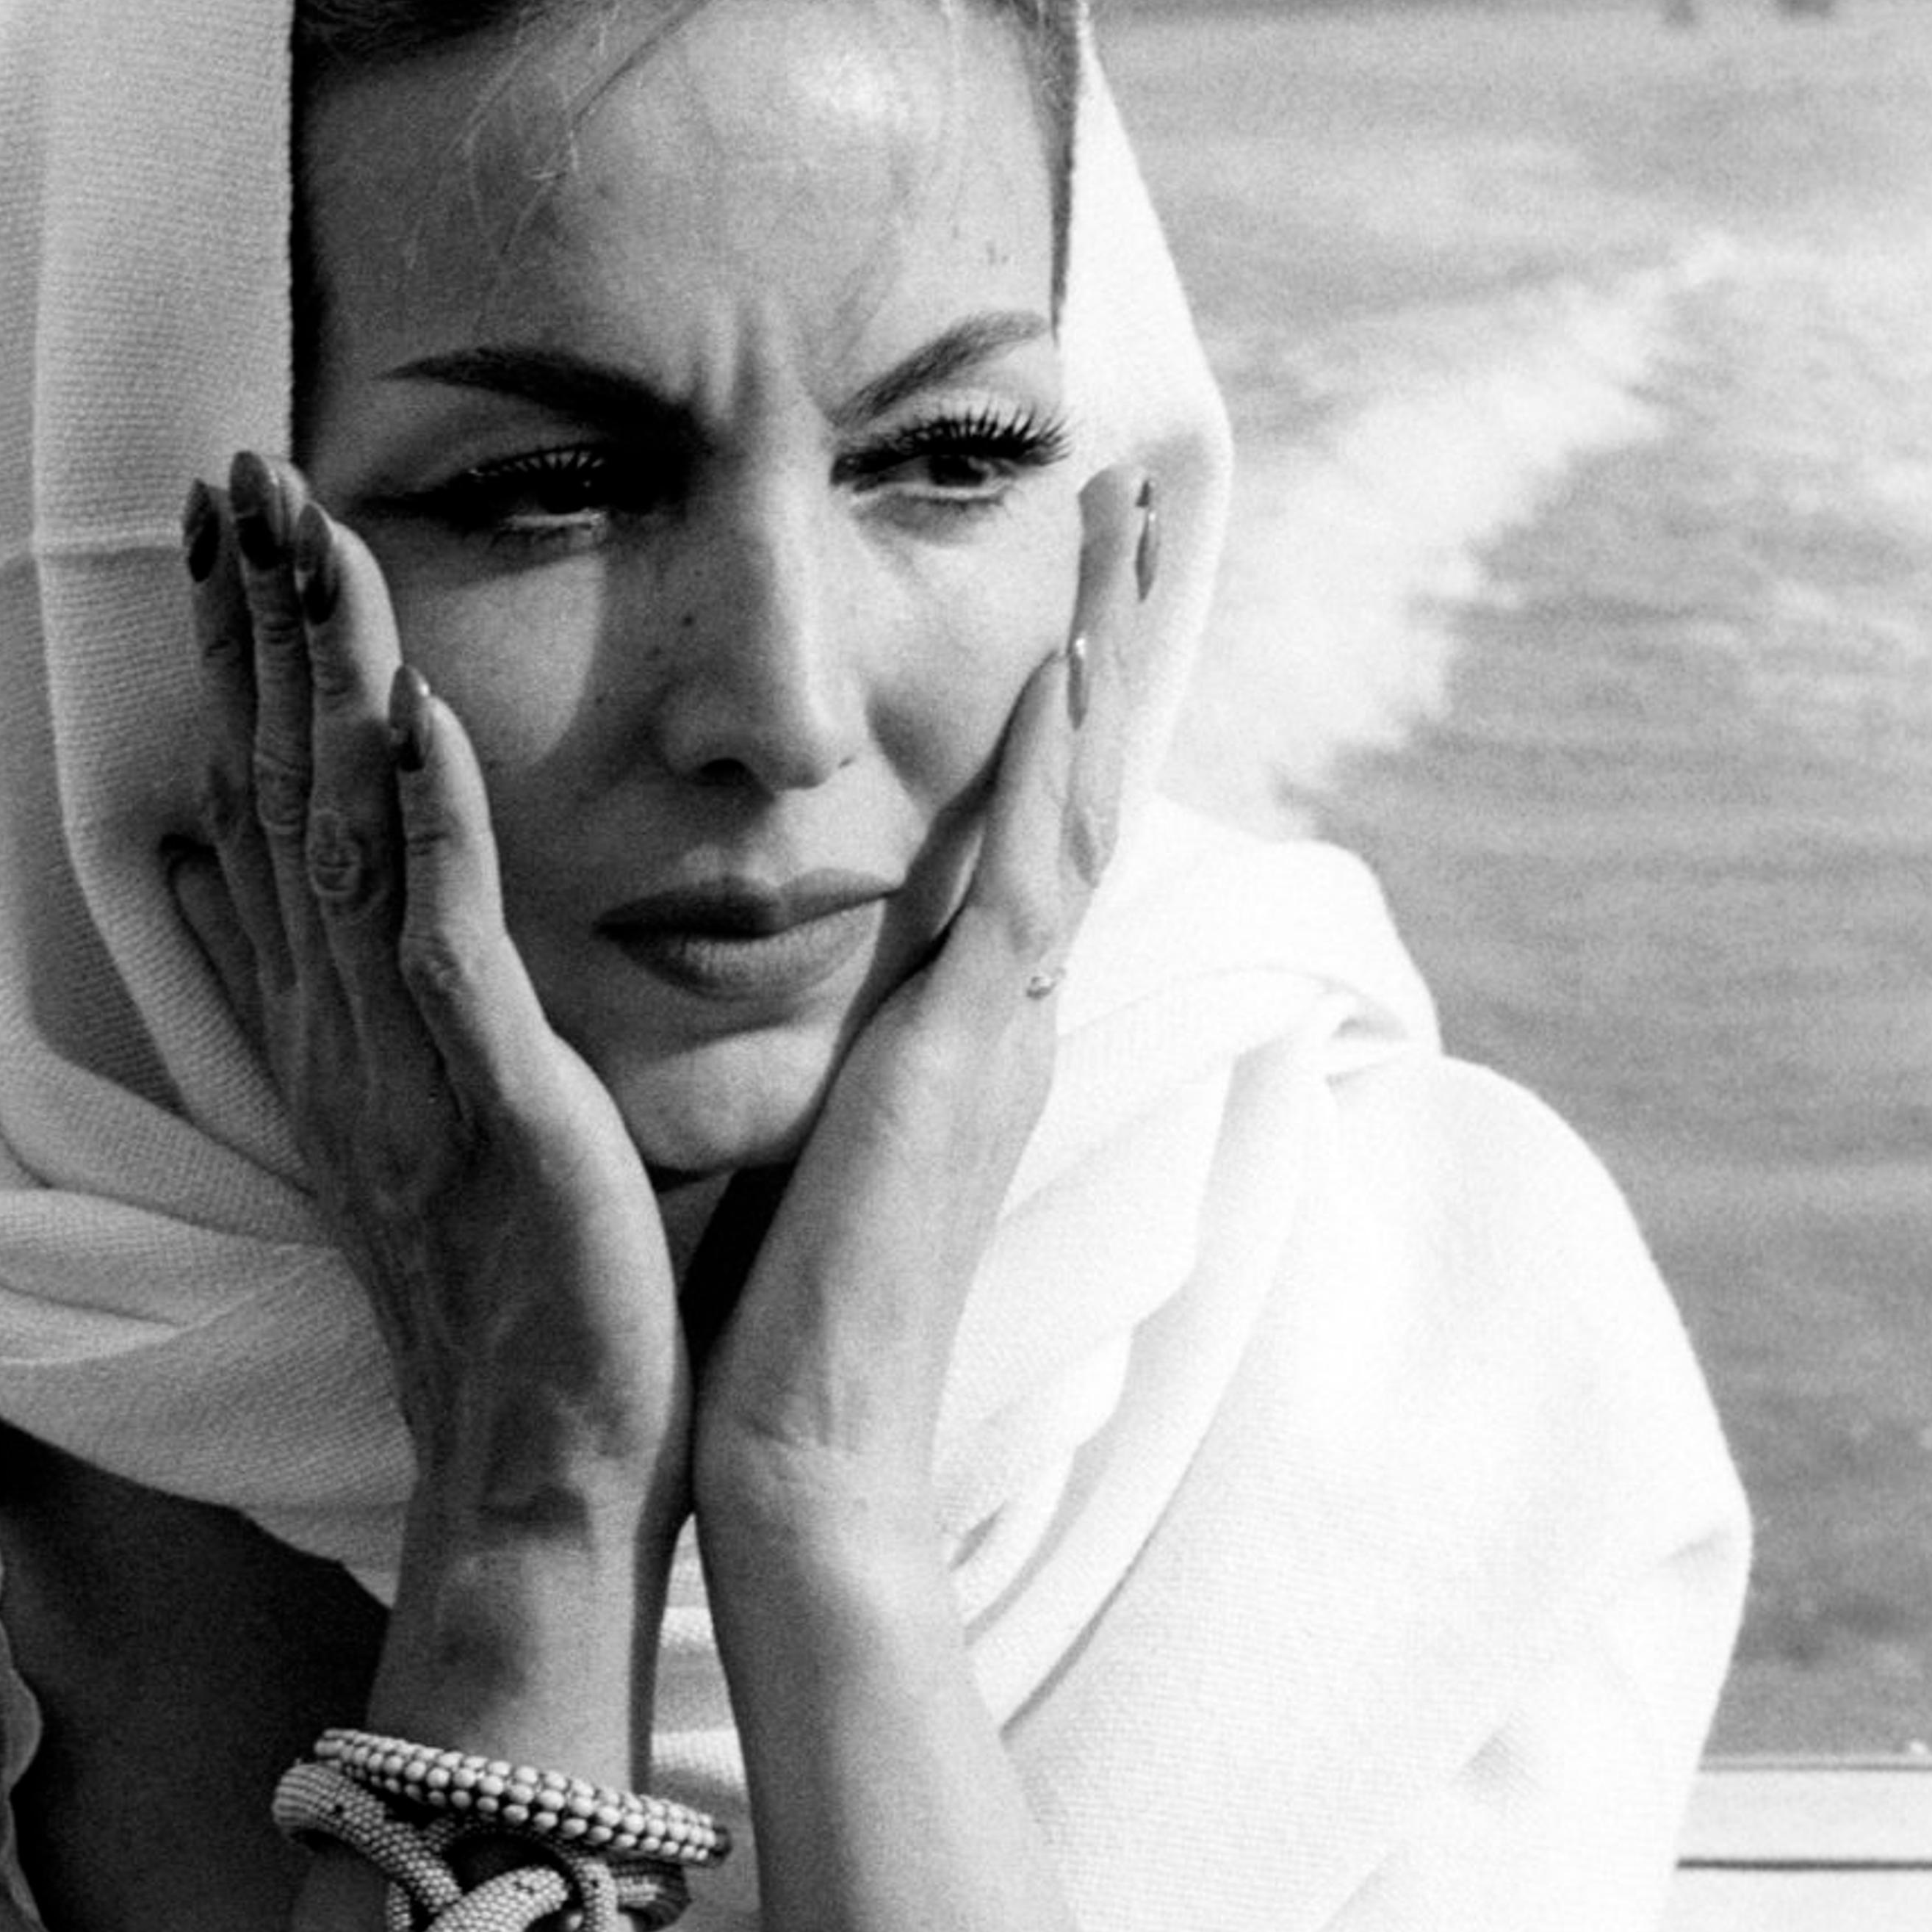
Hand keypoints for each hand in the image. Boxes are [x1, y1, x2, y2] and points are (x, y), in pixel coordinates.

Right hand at [171, 453, 688, 1551]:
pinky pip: (439, 943)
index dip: (238, 660)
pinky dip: (423, 823)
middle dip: (253, 624)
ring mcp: (404, 1062)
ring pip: (342, 832)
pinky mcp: (484, 1105)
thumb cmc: (504, 1299)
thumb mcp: (403, 1115)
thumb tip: (203, 872)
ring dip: (320, 676)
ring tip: (302, 528)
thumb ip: (318, 991)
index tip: (223, 525)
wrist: (540, 1466)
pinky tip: (409, 709)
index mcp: (333, 1026)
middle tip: (226, 469)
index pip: (264, 804)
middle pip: (277, 786)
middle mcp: (341, 1029)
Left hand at [689, 467, 1148, 1549]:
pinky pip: (1025, 888)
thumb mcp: (817, 1130)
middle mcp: (1008, 1008)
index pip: (1028, 817)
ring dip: (1107, 646)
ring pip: (1076, 796)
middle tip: (1144, 484)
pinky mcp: (968, 1059)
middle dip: (1116, 625)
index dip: (1059, 689)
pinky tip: (1059, 666)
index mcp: (967, 1022)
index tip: (1072, 567)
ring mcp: (1004, 1028)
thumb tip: (825, 990)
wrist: (801, 1447)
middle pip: (1081, 774)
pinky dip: (1047, 772)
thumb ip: (837, 1047)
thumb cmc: (787, 1316)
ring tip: (1132, 512)